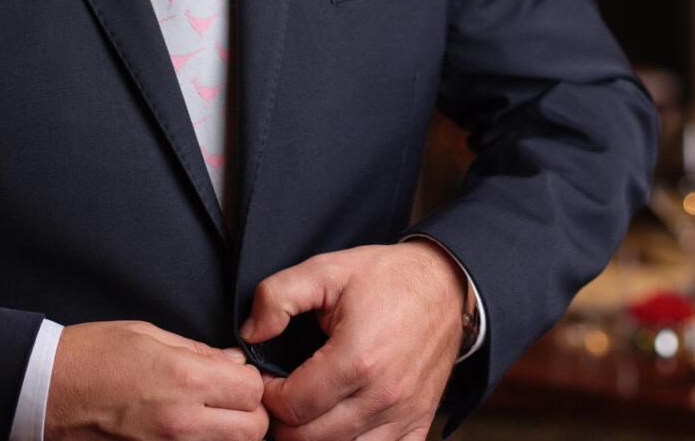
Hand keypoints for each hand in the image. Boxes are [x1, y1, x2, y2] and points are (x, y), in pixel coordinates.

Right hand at [46, 320, 268, 440]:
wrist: (45, 390)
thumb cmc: (89, 357)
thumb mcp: (148, 335)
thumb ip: (198, 352)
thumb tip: (231, 362)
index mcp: (183, 380)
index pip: (251, 390)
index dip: (249, 380)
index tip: (236, 374)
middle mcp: (180, 421)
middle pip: (252, 429)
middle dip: (249, 412)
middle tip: (230, 397)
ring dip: (228, 431)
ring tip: (208, 413)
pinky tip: (185, 426)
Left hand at [241, 241, 466, 440]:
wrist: (444, 285)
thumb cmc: (385, 278)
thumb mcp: (326, 270)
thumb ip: (277, 297)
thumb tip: (250, 334)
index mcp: (357, 359)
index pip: (292, 407)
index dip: (268, 395)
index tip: (268, 378)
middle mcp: (382, 396)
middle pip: (310, 440)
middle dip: (284, 421)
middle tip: (282, 394)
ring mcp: (403, 415)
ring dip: (314, 436)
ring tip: (308, 407)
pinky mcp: (417, 424)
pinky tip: (339, 422)